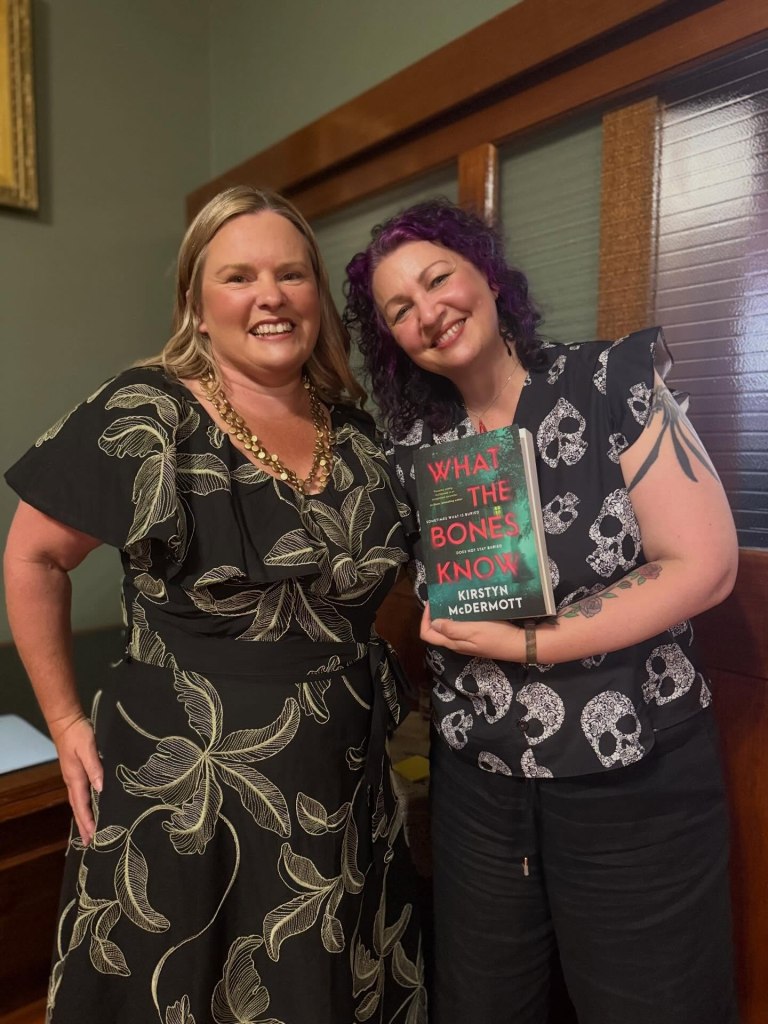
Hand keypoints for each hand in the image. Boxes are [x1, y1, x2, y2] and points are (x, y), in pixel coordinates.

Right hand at [50, 713, 102, 844]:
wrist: (66, 721)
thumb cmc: (78, 734)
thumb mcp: (88, 750)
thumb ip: (95, 769)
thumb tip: (101, 789)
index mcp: (76, 779)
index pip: (82, 805)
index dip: (88, 821)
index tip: (93, 837)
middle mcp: (73, 781)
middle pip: (78, 808)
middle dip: (84, 825)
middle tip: (90, 843)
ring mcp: (73, 777)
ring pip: (79, 802)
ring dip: (84, 817)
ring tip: (90, 831)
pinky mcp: (76, 771)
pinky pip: (80, 794)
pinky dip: (84, 805)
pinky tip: (90, 807)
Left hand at [420, 603, 525, 661]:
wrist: (518, 644)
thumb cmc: (496, 636)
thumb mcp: (473, 631)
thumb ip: (452, 629)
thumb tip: (433, 623)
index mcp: (453, 643)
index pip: (427, 634)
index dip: (424, 619)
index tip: (431, 604)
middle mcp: (457, 643)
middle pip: (436, 631)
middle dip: (435, 614)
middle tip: (441, 598)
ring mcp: (467, 641)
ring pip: (449, 627)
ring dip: (447, 614)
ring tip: (451, 599)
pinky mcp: (476, 637)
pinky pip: (461, 626)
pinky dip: (459, 616)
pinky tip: (465, 606)